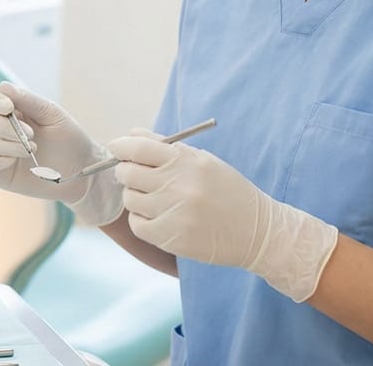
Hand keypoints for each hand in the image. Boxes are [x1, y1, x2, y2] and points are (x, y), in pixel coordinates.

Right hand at [0, 83, 122, 224]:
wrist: (80, 170)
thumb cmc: (67, 137)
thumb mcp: (52, 113)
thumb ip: (28, 100)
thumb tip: (2, 86)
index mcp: (7, 109)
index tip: (9, 107)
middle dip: (4, 127)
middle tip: (31, 135)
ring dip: (6, 145)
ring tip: (31, 150)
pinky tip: (12, 162)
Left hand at [108, 130, 338, 301]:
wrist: (256, 231)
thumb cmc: (228, 191)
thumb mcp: (204, 161)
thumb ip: (167, 147)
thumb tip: (131, 134)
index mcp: (187, 161)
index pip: (138, 147)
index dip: (121, 146)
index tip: (116, 148)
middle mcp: (178, 184)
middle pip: (128, 172)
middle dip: (126, 171)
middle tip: (134, 175)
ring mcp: (173, 212)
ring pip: (130, 199)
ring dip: (135, 196)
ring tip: (154, 198)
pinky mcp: (170, 237)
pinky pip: (137, 224)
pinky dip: (141, 219)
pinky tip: (157, 216)